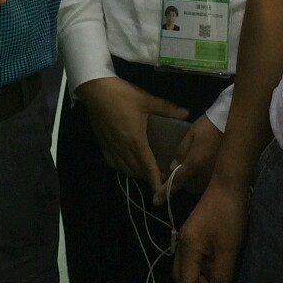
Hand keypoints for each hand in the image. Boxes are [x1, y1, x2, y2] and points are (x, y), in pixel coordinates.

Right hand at [75, 76, 187, 198]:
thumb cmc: (122, 95)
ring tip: (145, 170)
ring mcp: (111, 147)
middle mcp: (122, 148)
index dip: (155, 182)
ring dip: (136, 173)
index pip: (148, 167)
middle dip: (149, 177)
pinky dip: (122, 167)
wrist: (95, 89)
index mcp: (135, 140)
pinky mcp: (102, 144)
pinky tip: (126, 163)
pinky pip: (113, 163)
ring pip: (124, 169)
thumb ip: (167, 109)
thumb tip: (186, 114)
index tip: (162, 192)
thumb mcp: (146, 100)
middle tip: (160, 175)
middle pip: (137, 172)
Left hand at [165, 114, 222, 203]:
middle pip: (188, 187)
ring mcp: (215, 177)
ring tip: (195, 167)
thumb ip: (181, 152)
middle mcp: (205, 175)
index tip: (156, 201)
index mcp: (194, 163)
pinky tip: (205, 167)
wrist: (232, 124)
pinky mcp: (224, 176)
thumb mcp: (191, 135)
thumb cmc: (209, 126)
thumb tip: (172, 168)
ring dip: (193, 181)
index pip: (176, 181)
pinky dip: (203, 179)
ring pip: (199, 187)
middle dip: (183, 181)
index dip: (165, 191)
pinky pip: (209, 183)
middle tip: (182, 169)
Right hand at [175, 178, 249, 282]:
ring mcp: (189, 239)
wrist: (228, 184)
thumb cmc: (228, 215)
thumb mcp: (228, 248)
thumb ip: (222, 275)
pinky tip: (215, 282)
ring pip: (187, 271)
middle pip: (181, 278)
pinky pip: (195, 262)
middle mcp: (183, 245)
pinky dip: (202, 276)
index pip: (186, 282)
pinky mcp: (197, 235)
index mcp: (187, 247)